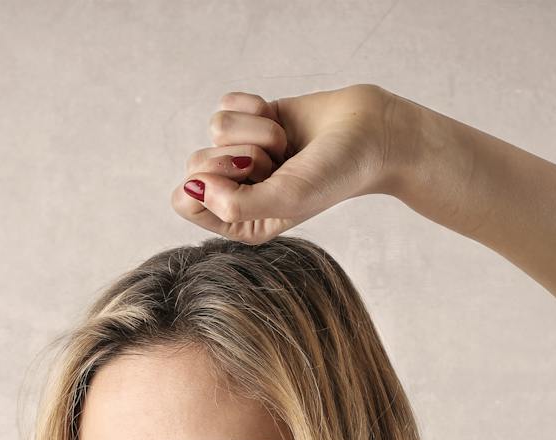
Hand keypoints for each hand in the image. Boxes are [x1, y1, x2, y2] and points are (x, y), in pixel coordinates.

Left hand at [172, 83, 400, 244]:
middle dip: (239, 155)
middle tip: (278, 162)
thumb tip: (193, 187)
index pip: (185, 202)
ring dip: (259, 132)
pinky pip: (227, 102)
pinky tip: (282, 121)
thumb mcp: (288, 199)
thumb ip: (237, 205)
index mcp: (238, 221)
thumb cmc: (334, 174)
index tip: (246, 177)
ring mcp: (241, 151)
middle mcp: (235, 189)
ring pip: (216, 128)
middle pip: (195, 162)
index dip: (207, 182)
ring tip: (288, 146)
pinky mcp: (250, 118)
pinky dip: (257, 107)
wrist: (370, 133)